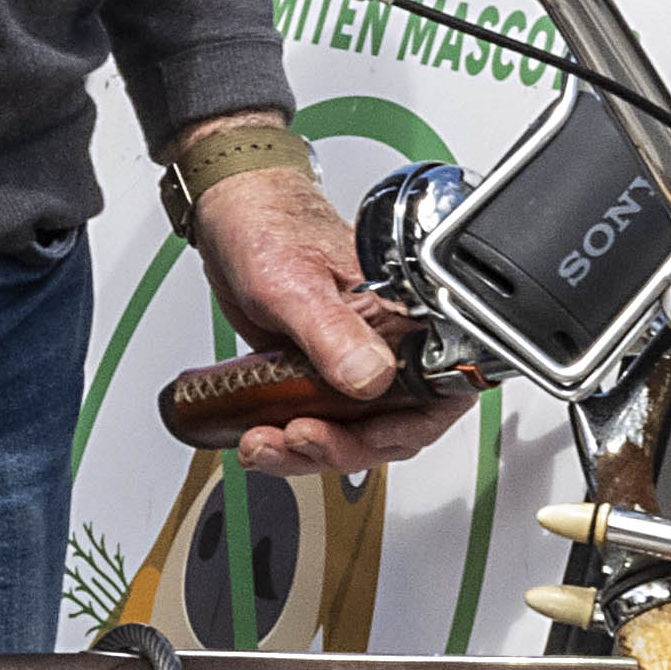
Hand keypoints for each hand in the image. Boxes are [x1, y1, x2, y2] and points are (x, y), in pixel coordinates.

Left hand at [188, 156, 460, 480]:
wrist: (231, 218)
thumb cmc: (270, 227)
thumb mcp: (297, 281)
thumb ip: (334, 329)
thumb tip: (370, 376)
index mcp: (409, 317)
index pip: (439, 395)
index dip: (403, 430)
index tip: (358, 438)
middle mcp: (390, 344)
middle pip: (393, 426)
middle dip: (343, 448)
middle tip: (295, 440)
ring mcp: (356, 362)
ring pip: (355, 431)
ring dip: (310, 451)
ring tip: (265, 444)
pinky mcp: (323, 373)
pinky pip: (322, 421)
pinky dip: (292, 440)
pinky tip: (262, 437)